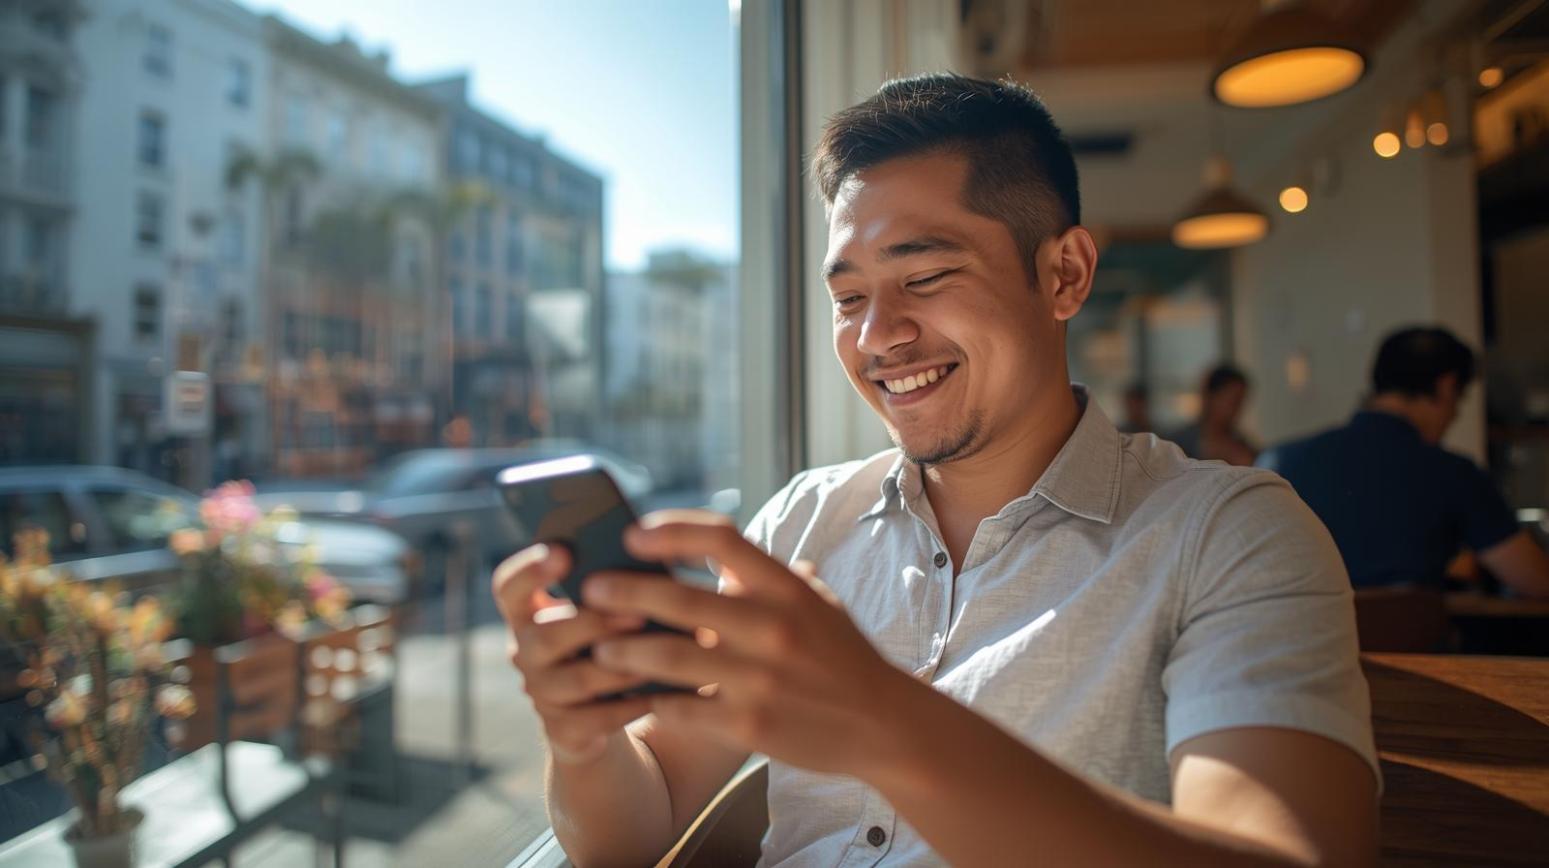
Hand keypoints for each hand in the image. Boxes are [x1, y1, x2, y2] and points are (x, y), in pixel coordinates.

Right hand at [492, 544, 655, 764]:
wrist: (601, 713)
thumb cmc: (609, 642)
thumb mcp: (603, 613)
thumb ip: (612, 589)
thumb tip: (649, 564)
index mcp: (529, 614)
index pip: (509, 588)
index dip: (529, 569)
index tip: (564, 551)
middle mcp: (525, 653)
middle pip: (544, 636)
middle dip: (593, 623)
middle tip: (636, 613)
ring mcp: (542, 694)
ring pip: (578, 679)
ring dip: (621, 665)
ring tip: (659, 654)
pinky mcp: (564, 730)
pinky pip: (599, 718)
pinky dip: (633, 704)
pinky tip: (663, 692)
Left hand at [581, 510, 920, 778]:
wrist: (882, 725)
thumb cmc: (844, 659)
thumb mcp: (820, 604)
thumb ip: (774, 577)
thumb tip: (728, 553)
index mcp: (786, 588)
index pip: (719, 538)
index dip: (669, 531)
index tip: (633, 535)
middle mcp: (771, 627)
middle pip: (677, 598)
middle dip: (623, 592)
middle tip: (590, 590)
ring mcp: (758, 678)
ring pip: (667, 658)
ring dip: (622, 652)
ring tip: (596, 650)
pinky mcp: (748, 724)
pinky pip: (681, 708)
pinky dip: (650, 701)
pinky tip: (629, 698)